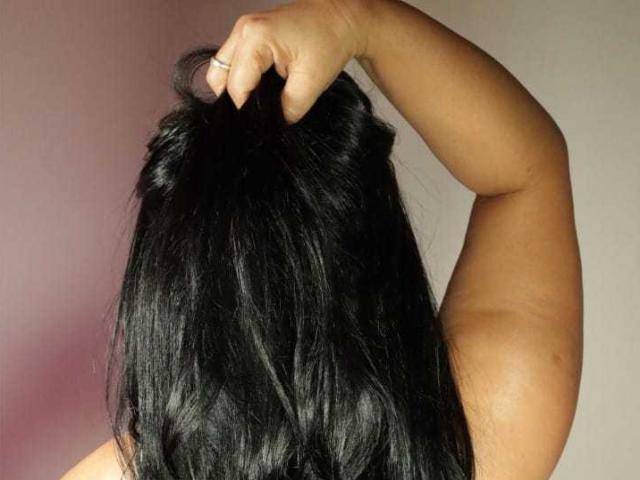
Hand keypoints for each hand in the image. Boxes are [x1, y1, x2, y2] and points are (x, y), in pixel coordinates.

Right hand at [205, 0, 369, 124]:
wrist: (340, 17)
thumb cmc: (329, 42)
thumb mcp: (311, 83)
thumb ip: (288, 110)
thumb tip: (272, 127)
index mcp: (255, 38)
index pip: (236, 87)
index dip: (247, 110)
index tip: (263, 123)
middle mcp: (242, 30)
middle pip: (220, 77)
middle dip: (238, 99)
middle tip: (262, 112)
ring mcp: (243, 29)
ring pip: (223, 69)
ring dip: (239, 88)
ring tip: (264, 98)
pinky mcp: (249, 33)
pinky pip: (233, 61)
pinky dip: (244, 77)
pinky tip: (264, 85)